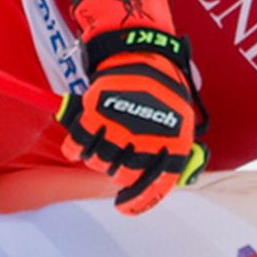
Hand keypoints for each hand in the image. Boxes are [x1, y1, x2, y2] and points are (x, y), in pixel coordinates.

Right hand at [54, 0, 203, 214]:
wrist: (141, 50)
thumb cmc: (162, 92)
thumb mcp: (181, 123)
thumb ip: (176, 157)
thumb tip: (171, 186)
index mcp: (173, 143)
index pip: (156, 186)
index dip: (138, 202)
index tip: (123, 206)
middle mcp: (146, 139)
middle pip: (121, 176)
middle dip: (117, 171)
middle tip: (118, 154)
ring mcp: (119, 126)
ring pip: (98, 163)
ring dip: (98, 157)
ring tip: (104, 140)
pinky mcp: (95, 113)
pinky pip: (77, 146)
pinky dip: (75, 146)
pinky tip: (81, 140)